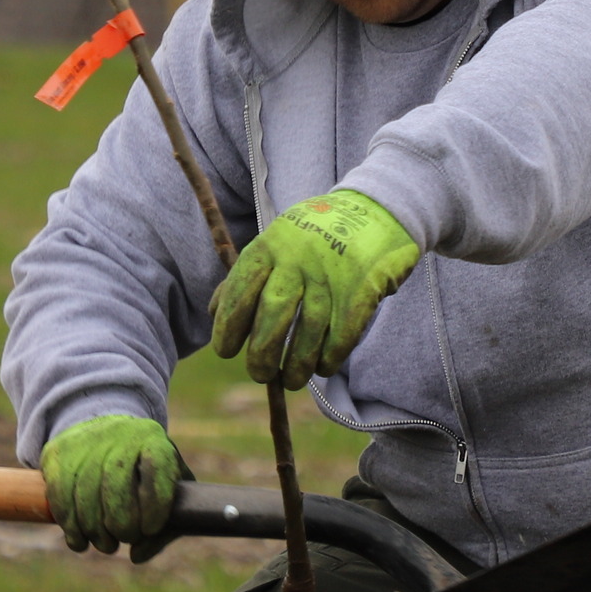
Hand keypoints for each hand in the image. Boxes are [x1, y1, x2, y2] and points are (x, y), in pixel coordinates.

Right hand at [40, 415, 182, 557]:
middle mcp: (118, 435)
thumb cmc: (142, 469)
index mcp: (152, 439)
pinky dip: (70, 527)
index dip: (155, 506)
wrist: (102, 429)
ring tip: (105, 543)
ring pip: (84, 496)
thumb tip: (137, 555)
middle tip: (125, 537)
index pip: (156, 469)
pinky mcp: (57, 453)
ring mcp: (84, 442)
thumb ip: (165, 525)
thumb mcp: (164, 487)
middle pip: (115, 486)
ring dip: (94, 532)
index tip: (150, 529)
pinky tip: (80, 540)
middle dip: (121, 524)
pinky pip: (59, 498)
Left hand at [209, 189, 420, 386]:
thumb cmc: (313, 235)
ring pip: (309, 330)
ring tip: (292, 380)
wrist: (376, 210)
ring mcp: (332, 275)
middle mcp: (298, 259)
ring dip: (298, 364)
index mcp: (270, 245)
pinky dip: (330, 357)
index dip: (229, 326)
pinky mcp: (361, 291)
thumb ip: (247, 274)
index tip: (225, 351)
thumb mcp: (276, 240)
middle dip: (262, 353)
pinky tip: (322, 367)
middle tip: (259, 373)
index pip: (241, 290)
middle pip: (273, 313)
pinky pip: (342, 335)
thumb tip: (214, 312)